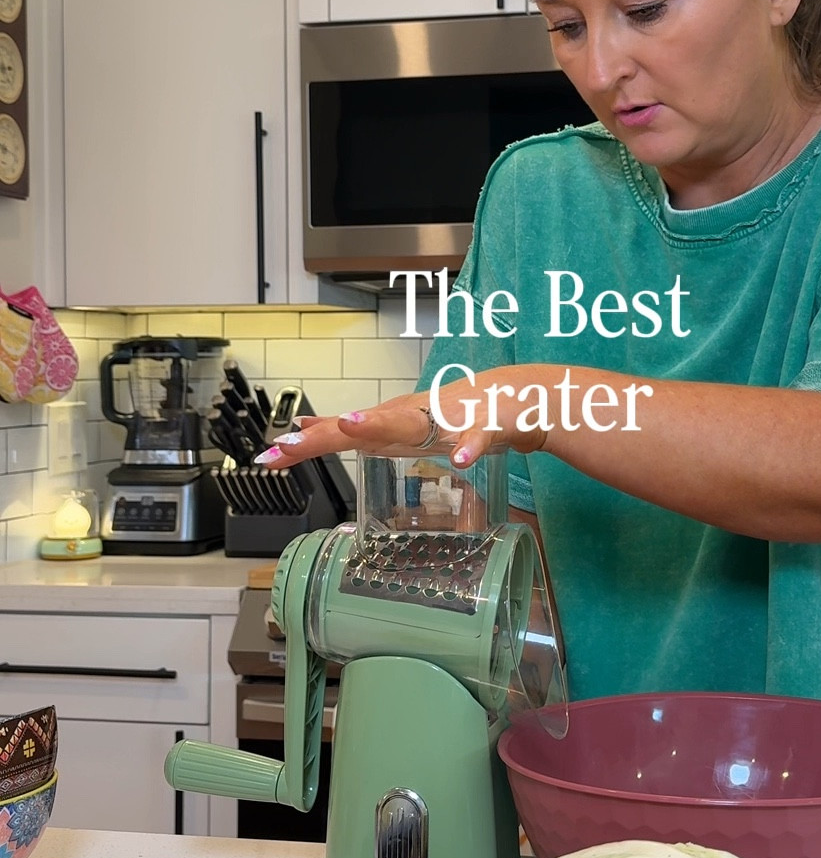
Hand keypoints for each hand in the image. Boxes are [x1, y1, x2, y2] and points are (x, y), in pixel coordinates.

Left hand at [253, 372, 552, 470]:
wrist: (515, 399)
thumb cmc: (456, 414)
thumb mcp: (400, 425)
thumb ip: (358, 430)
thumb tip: (307, 427)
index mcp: (393, 422)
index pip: (340, 433)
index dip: (304, 445)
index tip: (267, 456)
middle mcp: (413, 416)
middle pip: (363, 426)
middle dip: (327, 434)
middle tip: (290, 441)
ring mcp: (448, 419)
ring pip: (412, 421)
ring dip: (382, 424)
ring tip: (352, 428)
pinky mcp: (486, 425)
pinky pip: (478, 437)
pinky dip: (470, 446)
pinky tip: (462, 458)